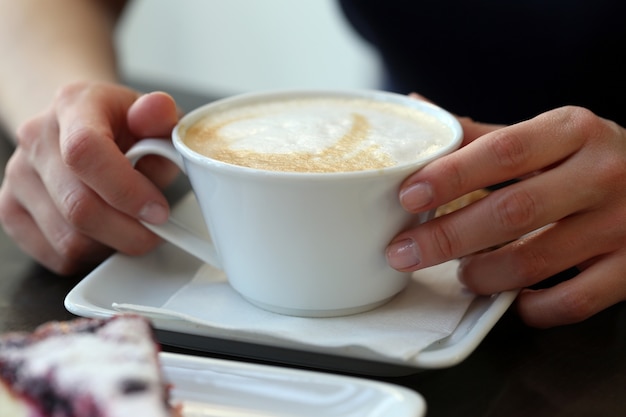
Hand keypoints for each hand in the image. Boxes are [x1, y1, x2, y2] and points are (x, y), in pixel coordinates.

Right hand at [0, 82, 179, 274]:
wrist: (78, 127)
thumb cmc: (122, 126)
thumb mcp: (151, 116)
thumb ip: (160, 116)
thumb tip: (159, 108)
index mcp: (73, 106)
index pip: (85, 152)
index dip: (126, 191)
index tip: (158, 210)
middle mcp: (36, 139)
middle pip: (79, 207)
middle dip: (130, 230)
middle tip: (157, 227)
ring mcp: (18, 176)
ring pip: (70, 239)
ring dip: (113, 243)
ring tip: (132, 225)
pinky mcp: (10, 210)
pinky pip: (58, 255)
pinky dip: (92, 255)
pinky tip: (107, 233)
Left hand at [386, 106, 625, 327]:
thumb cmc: (590, 158)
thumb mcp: (548, 135)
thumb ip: (484, 134)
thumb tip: (420, 109)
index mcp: (573, 131)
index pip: (502, 151)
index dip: (451, 176)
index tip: (408, 195)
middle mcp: (601, 174)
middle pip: (511, 211)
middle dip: (447, 236)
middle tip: (404, 252)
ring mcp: (621, 224)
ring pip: (536, 261)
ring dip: (483, 274)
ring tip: (460, 273)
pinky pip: (573, 301)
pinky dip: (533, 306)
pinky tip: (514, 298)